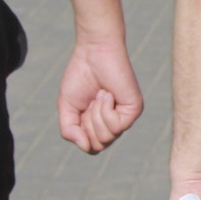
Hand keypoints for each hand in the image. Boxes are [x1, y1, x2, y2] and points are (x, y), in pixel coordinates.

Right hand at [58, 38, 142, 153]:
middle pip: (98, 146)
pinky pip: (116, 126)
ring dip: (95, 116)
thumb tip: (84, 145)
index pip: (91, 146)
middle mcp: (115, 123)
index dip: (80, 132)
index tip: (81, 108)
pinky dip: (105, 110)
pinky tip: (107, 94)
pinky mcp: (134, 109)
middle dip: (87, 124)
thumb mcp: (67, 107)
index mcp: (100, 124)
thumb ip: (69, 130)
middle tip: (90, 102)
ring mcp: (125, 117)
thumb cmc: (80, 76)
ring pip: (106, 138)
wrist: (93, 53)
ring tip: (99, 95)